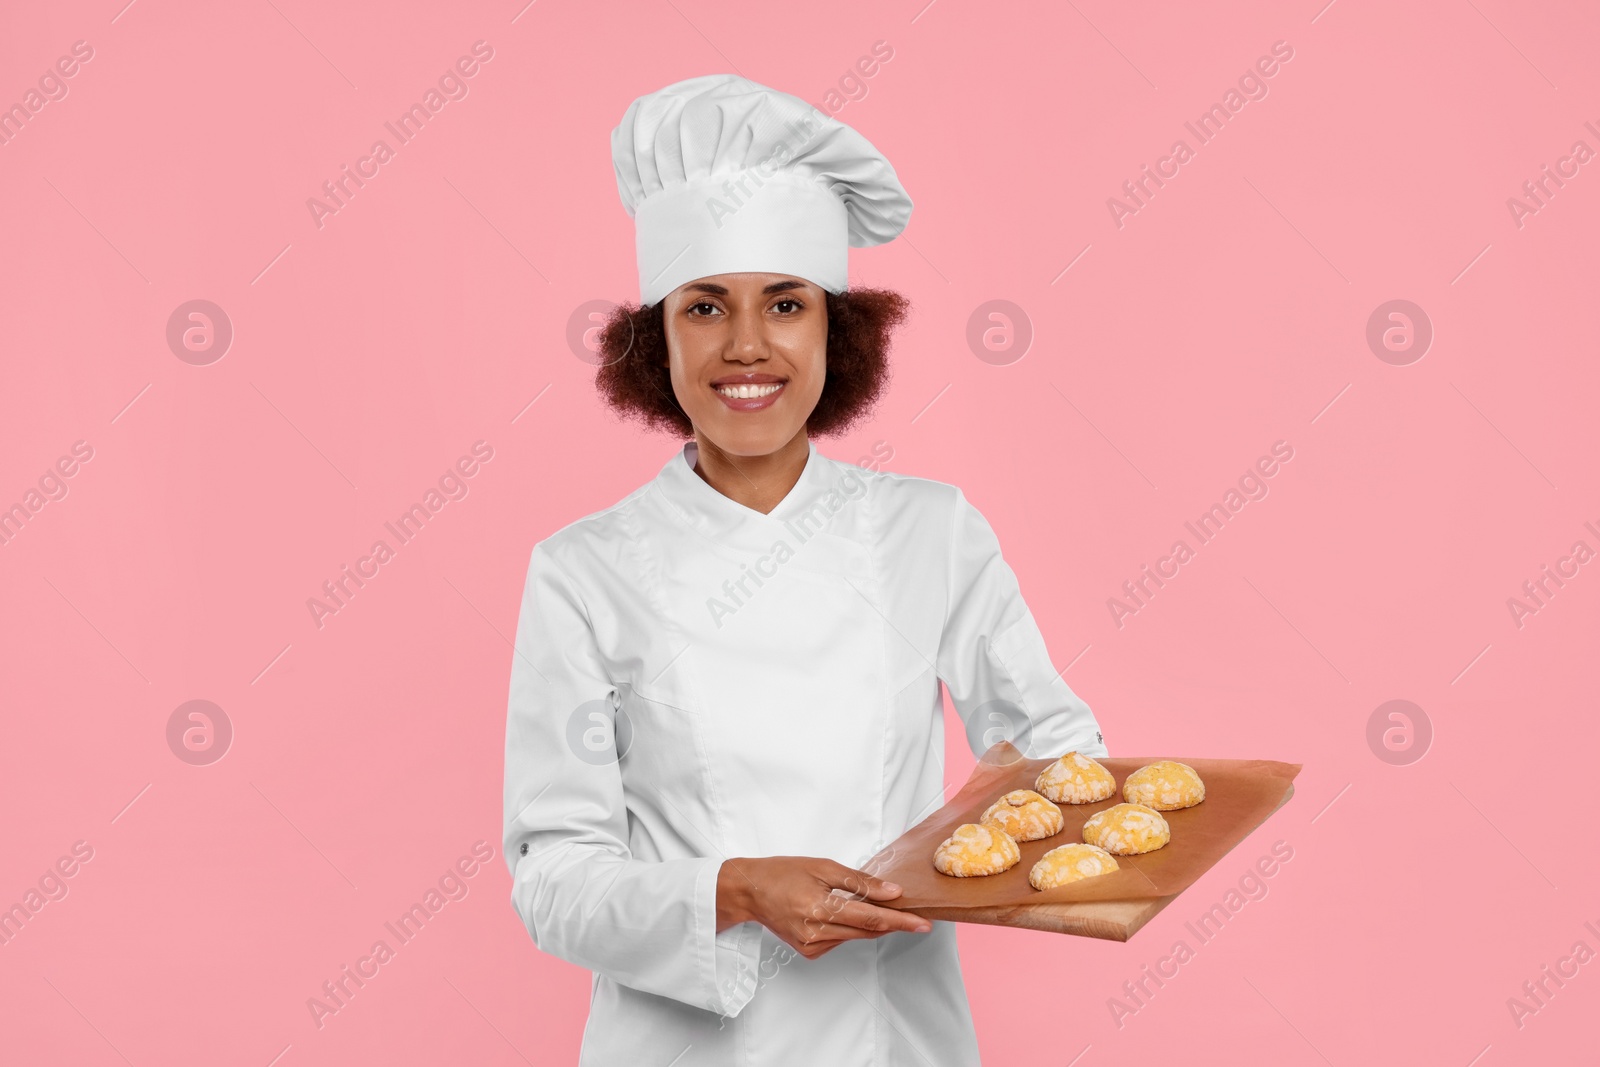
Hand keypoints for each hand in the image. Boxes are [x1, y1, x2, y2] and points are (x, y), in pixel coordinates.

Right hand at [715, 856, 931, 959]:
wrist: (749, 891)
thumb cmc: (783, 873)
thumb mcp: (823, 867)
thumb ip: (860, 882)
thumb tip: (892, 893)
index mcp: (820, 908)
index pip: (871, 918)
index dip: (900, 922)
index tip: (923, 924)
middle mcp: (816, 932)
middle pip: (867, 931)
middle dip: (893, 923)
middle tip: (914, 916)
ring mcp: (811, 946)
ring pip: (855, 936)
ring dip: (870, 924)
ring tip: (866, 904)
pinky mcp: (808, 952)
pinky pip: (840, 940)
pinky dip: (848, 928)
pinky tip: (838, 913)